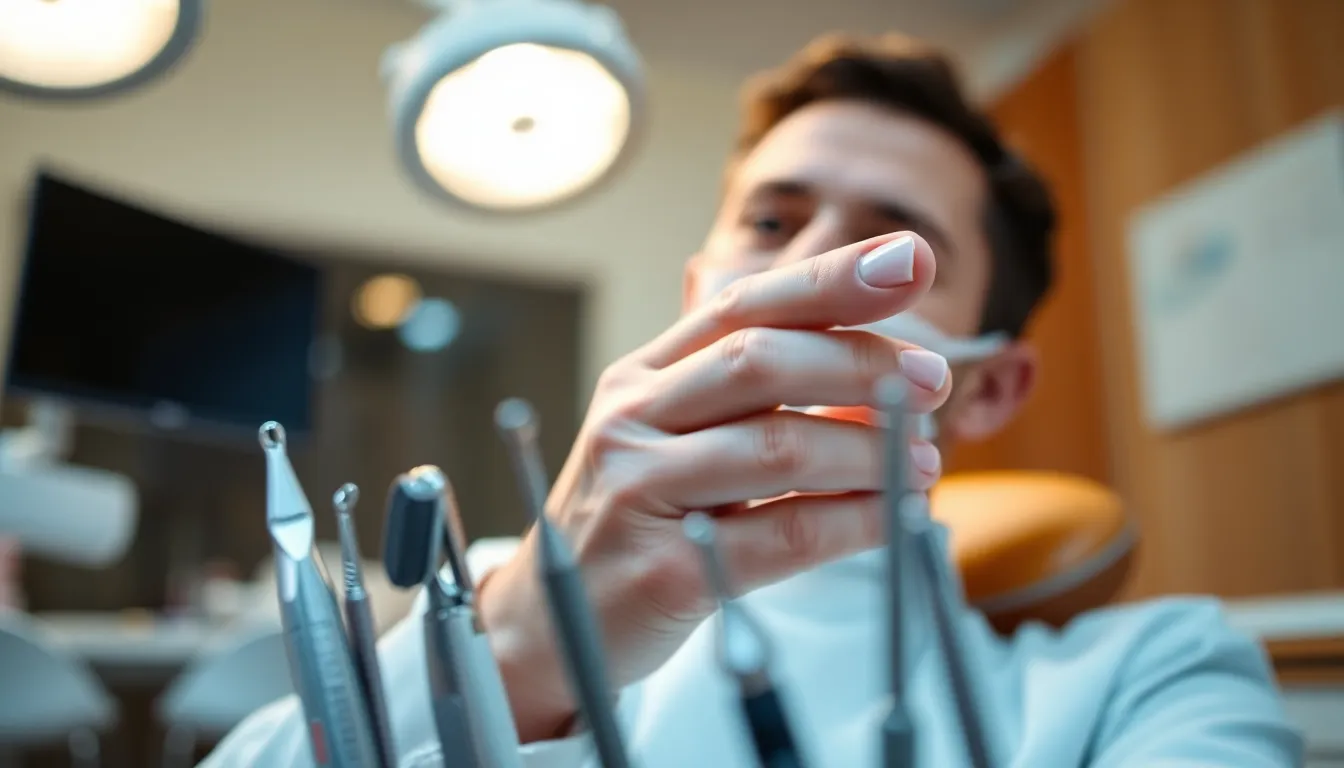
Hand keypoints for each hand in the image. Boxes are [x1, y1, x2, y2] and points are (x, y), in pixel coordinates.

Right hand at [479, 233, 951, 740]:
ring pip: (780, 447)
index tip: (911, 259)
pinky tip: (893, 518)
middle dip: (863, 363)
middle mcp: (632, 419)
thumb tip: (866, 348)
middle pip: (761, 360)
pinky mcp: (663, 570)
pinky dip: (856, 521)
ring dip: (871, 451)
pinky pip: (785, 534)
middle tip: (934, 381)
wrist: (550, 624)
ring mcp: (640, 490)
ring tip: (921, 463)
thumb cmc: (637, 521)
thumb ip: (747, 389)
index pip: (742, 304)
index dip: (830, 278)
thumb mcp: (672, 436)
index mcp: (641, 377)